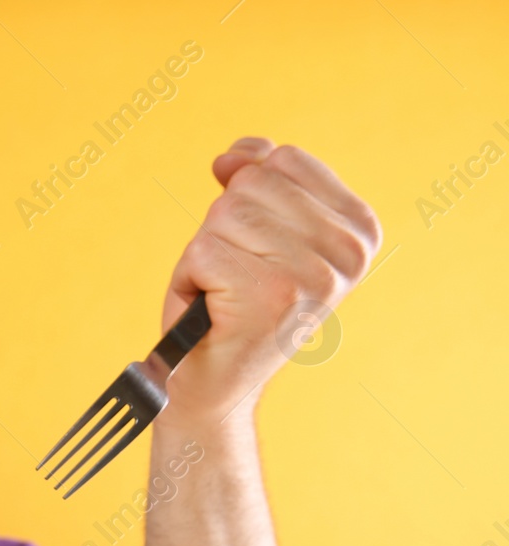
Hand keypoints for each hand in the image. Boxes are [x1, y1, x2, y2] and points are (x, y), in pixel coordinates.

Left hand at [160, 137, 381, 421]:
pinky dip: (188, 277)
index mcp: (360, 231)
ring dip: (205, 254)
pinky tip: (210, 308)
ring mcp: (312, 275)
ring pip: (225, 215)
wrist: (213, 385)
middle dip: (223, 229)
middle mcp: (347, 253)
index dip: (247, 197)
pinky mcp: (268, 294)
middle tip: (233, 278)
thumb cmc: (229, 305)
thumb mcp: (253, 230)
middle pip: (251, 184)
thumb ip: (257, 177)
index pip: (284, 161)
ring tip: (222, 293)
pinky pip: (201, 249)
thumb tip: (233, 156)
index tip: (256, 249)